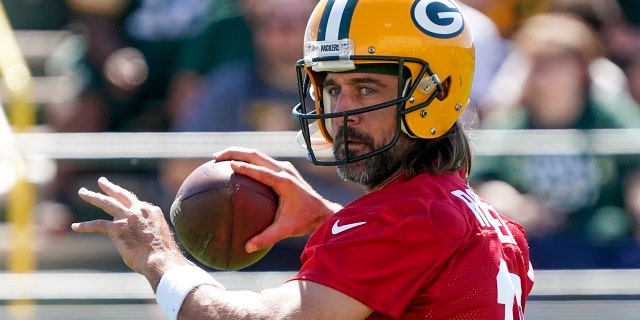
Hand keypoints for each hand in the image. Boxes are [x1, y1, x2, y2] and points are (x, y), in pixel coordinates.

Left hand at [71, 177, 188, 282]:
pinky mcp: (117, 228)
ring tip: (83, 192)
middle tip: (101, 181)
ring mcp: (127, 217)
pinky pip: (98, 224)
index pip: (136, 204)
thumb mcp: (157, 235)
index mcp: (151, 211)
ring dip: (93, 197)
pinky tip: (75, 227)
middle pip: (122, 195)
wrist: (160, 258)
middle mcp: (139, 210)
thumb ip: (146, 230)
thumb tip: (139, 237)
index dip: (129, 206)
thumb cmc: (161, 253)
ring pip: (107, 203)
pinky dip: (85, 226)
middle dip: (110, 187)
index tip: (123, 207)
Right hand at [213, 147, 341, 252]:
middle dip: (235, 153)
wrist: (323, 211)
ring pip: (258, 155)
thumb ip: (266, 238)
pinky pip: (262, 161)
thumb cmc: (305, 220)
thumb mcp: (286, 230)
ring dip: (239, 154)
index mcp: (284, 182)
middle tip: (215, 158)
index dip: (245, 167)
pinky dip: (248, 161)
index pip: (261, 171)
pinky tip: (236, 169)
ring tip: (220, 159)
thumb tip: (247, 248)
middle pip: (256, 155)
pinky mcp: (284, 170)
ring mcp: (285, 168)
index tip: (228, 166)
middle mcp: (284, 170)